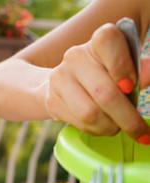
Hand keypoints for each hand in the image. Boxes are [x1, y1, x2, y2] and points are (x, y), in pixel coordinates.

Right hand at [44, 23, 149, 142]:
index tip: (130, 86)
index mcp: (97, 41)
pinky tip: (102, 127)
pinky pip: (79, 123)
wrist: (66, 82)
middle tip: (140, 131)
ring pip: (90, 113)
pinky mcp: (52, 101)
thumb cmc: (104, 74)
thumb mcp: (124, 67)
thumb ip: (139, 71)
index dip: (122, 65)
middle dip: (127, 118)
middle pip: (105, 92)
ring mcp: (60, 79)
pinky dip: (96, 130)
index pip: (107, 41)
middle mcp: (75, 57)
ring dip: (110, 127)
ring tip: (117, 128)